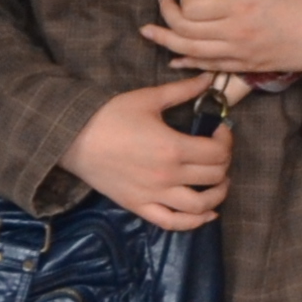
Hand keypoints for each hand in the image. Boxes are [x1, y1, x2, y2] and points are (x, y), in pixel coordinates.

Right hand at [61, 79, 233, 231]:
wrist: (74, 138)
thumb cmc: (110, 115)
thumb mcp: (148, 98)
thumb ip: (182, 90)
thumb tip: (208, 78)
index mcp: (173, 147)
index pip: (218, 151)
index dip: (226, 140)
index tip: (220, 131)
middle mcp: (168, 175)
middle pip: (214, 176)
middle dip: (224, 162)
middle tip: (218, 152)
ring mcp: (155, 195)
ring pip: (201, 205)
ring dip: (218, 195)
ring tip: (219, 183)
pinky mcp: (140, 207)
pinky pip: (174, 223)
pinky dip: (195, 222)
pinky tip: (207, 213)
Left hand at [138, 0, 301, 81]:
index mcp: (240, 6)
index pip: (193, 6)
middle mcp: (234, 33)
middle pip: (184, 29)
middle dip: (166, 15)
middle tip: (162, 1)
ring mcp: (239, 53)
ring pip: (190, 51)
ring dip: (166, 40)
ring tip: (150, 32)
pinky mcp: (247, 66)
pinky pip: (208, 67)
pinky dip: (188, 61)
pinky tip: (176, 57)